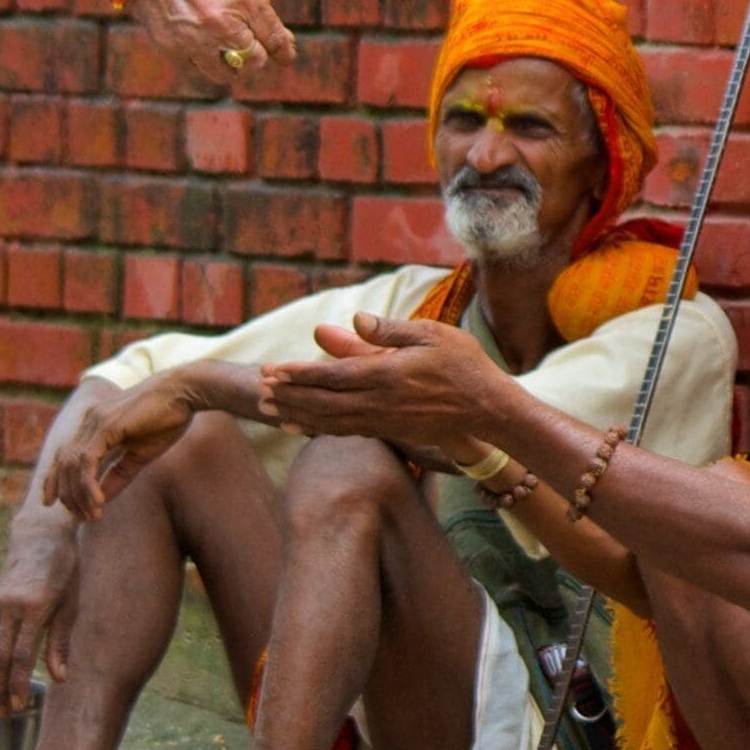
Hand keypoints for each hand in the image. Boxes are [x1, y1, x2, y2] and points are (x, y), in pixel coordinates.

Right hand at [0, 505, 80, 713]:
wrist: (39, 537)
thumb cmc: (65, 571)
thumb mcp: (71, 604)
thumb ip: (61, 642)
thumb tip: (59, 678)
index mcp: (33, 607)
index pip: (20, 656)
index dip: (17, 684)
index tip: (18, 707)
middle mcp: (8, 607)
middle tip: (5, 714)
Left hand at [56, 376, 203, 519]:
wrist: (184, 391)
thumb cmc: (166, 419)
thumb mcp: (139, 455)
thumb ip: (118, 475)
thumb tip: (101, 500)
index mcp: (94, 426)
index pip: (65, 455)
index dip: (54, 479)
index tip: (54, 503)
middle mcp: (89, 422)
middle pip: (63, 463)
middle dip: (66, 493)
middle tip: (80, 517)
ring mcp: (95, 422)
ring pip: (73, 464)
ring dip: (79, 494)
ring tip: (92, 514)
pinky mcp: (107, 426)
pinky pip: (88, 460)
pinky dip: (88, 484)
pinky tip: (98, 502)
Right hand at [126, 0, 294, 85]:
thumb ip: (259, 13)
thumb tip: (284, 45)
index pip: (274, 38)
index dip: (284, 51)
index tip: (285, 56)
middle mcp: (223, 22)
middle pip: (256, 61)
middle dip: (256, 57)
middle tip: (250, 49)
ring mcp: (197, 39)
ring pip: (229, 74)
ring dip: (231, 66)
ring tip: (224, 51)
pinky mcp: (174, 51)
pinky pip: (200, 72)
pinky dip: (204, 64)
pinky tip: (199, 46)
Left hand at [257, 314, 510, 454]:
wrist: (488, 409)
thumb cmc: (464, 365)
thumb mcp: (431, 335)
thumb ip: (389, 330)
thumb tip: (354, 318)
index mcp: (387, 374)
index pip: (331, 376)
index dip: (298, 374)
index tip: (272, 370)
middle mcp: (379, 402)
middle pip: (322, 402)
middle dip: (288, 395)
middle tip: (261, 388)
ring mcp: (384, 420)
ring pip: (329, 421)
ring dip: (297, 414)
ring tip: (270, 409)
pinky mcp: (389, 431)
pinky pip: (345, 431)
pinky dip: (318, 428)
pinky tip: (301, 426)